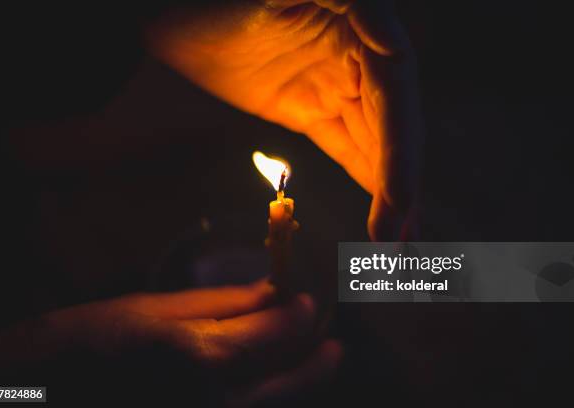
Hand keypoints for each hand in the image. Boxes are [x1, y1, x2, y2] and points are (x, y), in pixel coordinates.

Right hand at [0, 281, 341, 405]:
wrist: (47, 386)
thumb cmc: (99, 334)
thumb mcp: (162, 306)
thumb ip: (227, 302)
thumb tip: (276, 291)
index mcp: (200, 356)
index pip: (275, 333)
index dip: (300, 312)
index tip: (311, 299)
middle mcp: (213, 401)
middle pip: (288, 382)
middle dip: (316, 359)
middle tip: (334, 341)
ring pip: (274, 404)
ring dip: (300, 381)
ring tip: (317, 358)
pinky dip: (271, 396)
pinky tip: (277, 379)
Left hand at [146, 0, 422, 239]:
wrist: (170, 22)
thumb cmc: (215, 3)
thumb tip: (391, 36)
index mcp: (357, 26)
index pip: (396, 94)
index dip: (403, 148)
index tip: (399, 199)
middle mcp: (356, 57)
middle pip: (393, 125)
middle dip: (402, 183)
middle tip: (403, 242)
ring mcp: (332, 83)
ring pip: (374, 141)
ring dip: (390, 190)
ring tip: (397, 241)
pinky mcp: (309, 106)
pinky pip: (346, 145)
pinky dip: (366, 177)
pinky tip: (380, 209)